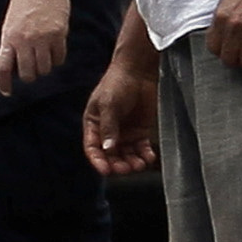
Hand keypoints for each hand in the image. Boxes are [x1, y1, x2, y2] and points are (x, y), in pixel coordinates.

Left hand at [0, 0, 74, 95]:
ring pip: (45, 69)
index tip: (6, 92)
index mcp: (8, 37)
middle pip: (28, 74)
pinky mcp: (59, 35)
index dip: (4, 83)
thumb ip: (12, 43)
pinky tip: (54, 49)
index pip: (2, 68)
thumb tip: (15, 64)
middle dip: (30, 75)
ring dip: (44, 68)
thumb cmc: (24, 1)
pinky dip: (57, 59)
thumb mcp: (11, 22)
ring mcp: (43, 38)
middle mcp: (24, 40)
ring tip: (44, 57)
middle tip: (32, 70)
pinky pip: (59, 58)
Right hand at [82, 46, 158, 177]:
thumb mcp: (108, 104)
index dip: (98, 161)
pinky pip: (141, 149)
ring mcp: (125, 133)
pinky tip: (149, 157)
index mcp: (94, 125)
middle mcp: (108, 132)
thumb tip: (107, 148)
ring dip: (132, 163)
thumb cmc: (117, 82)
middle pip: (110, 156)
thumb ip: (108, 127)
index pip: (93, 148)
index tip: (106, 170)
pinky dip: (145, 155)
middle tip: (126, 168)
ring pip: (126, 155)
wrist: (139, 71)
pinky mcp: (140, 131)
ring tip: (139, 165)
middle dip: (118, 164)